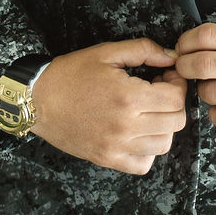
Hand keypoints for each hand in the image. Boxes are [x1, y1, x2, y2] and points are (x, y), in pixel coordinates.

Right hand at [30, 38, 186, 173]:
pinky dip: (147, 151)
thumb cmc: (71, 73)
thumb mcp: (107, 52)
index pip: (176, 98)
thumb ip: (144, 50)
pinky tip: (138, 133)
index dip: (177, 83)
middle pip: (175, 122)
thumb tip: (172, 56)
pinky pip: (143, 164)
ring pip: (164, 144)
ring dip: (164, 126)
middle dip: (173, 103)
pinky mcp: (107, 159)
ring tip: (149, 111)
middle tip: (159, 90)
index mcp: (129, 97)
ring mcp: (117, 147)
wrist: (38, 100)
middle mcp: (127, 126)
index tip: (166, 75)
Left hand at [173, 23, 215, 135]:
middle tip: (184, 71)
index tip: (181, 49)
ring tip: (212, 90)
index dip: (185, 42)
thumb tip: (195, 45)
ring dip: (203, 92)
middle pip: (201, 64)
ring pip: (210, 93)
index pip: (206, 36)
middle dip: (184, 68)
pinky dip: (215, 115)